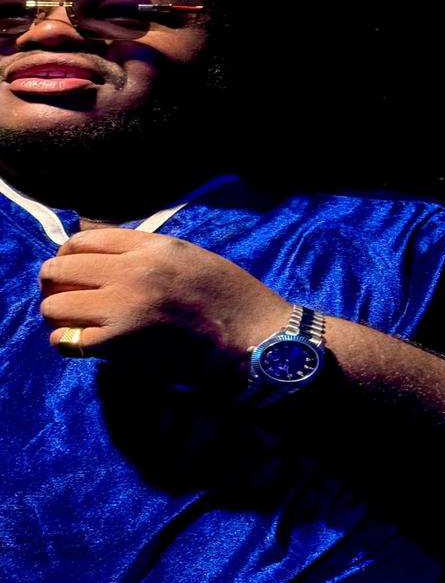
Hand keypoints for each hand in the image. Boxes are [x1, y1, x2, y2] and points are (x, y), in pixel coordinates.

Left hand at [38, 229, 290, 387]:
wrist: (252, 335)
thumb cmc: (229, 295)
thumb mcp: (189, 256)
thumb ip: (145, 251)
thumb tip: (103, 256)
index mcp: (152, 246)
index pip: (82, 239)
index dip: (69, 255)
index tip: (74, 270)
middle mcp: (131, 270)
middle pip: (59, 268)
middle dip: (55, 283)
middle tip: (67, 296)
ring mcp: (123, 307)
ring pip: (54, 305)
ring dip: (59, 314)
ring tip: (76, 321)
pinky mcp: (121, 343)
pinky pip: (68, 341)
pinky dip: (69, 342)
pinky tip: (84, 342)